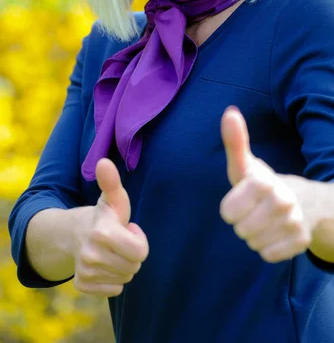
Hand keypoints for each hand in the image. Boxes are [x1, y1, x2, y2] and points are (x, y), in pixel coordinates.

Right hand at [73, 158, 148, 296]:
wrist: (75, 233)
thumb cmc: (105, 215)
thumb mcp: (113, 198)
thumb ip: (112, 182)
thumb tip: (103, 162)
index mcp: (102, 233)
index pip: (140, 252)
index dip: (139, 240)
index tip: (128, 229)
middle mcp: (91, 255)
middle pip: (134, 266)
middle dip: (131, 253)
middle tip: (119, 240)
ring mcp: (85, 272)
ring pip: (125, 278)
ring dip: (123, 265)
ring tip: (112, 250)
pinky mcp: (83, 285)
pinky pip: (114, 290)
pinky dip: (113, 279)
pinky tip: (104, 264)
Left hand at [219, 106, 312, 262]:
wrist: (310, 202)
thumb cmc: (266, 184)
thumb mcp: (248, 166)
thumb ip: (235, 141)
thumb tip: (229, 111)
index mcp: (264, 182)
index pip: (227, 212)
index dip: (232, 208)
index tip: (245, 198)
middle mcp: (281, 201)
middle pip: (240, 229)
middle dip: (245, 222)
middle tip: (259, 210)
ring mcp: (294, 222)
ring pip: (254, 243)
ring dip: (257, 235)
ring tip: (268, 220)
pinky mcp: (302, 242)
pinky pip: (268, 255)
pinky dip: (270, 248)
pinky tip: (279, 233)